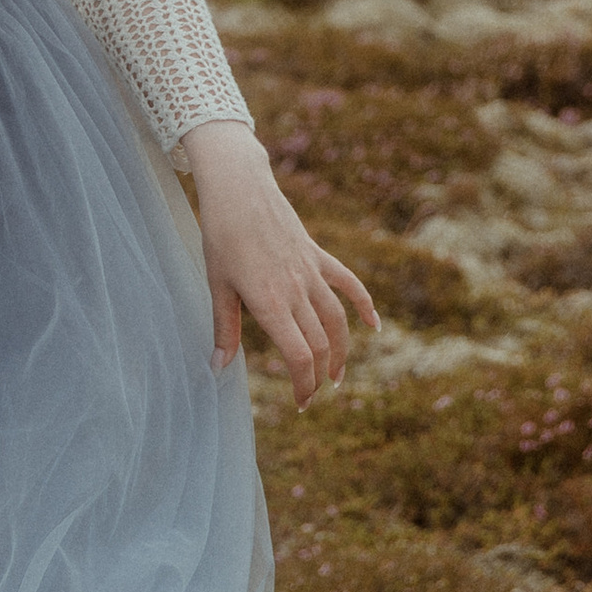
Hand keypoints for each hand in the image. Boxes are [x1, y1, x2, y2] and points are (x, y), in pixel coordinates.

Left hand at [180, 124, 376, 405]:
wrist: (239, 189)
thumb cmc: (221, 237)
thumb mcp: (217, 285)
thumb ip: (223, 328)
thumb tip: (218, 367)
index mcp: (269, 303)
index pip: (298, 355)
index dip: (304, 384)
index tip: (301, 402)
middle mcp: (296, 290)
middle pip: (320, 343)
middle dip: (318, 375)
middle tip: (312, 394)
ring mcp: (310, 271)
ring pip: (337, 320)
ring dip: (342, 351)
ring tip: (337, 374)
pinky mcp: (317, 255)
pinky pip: (349, 283)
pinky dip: (364, 305)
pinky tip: (374, 325)